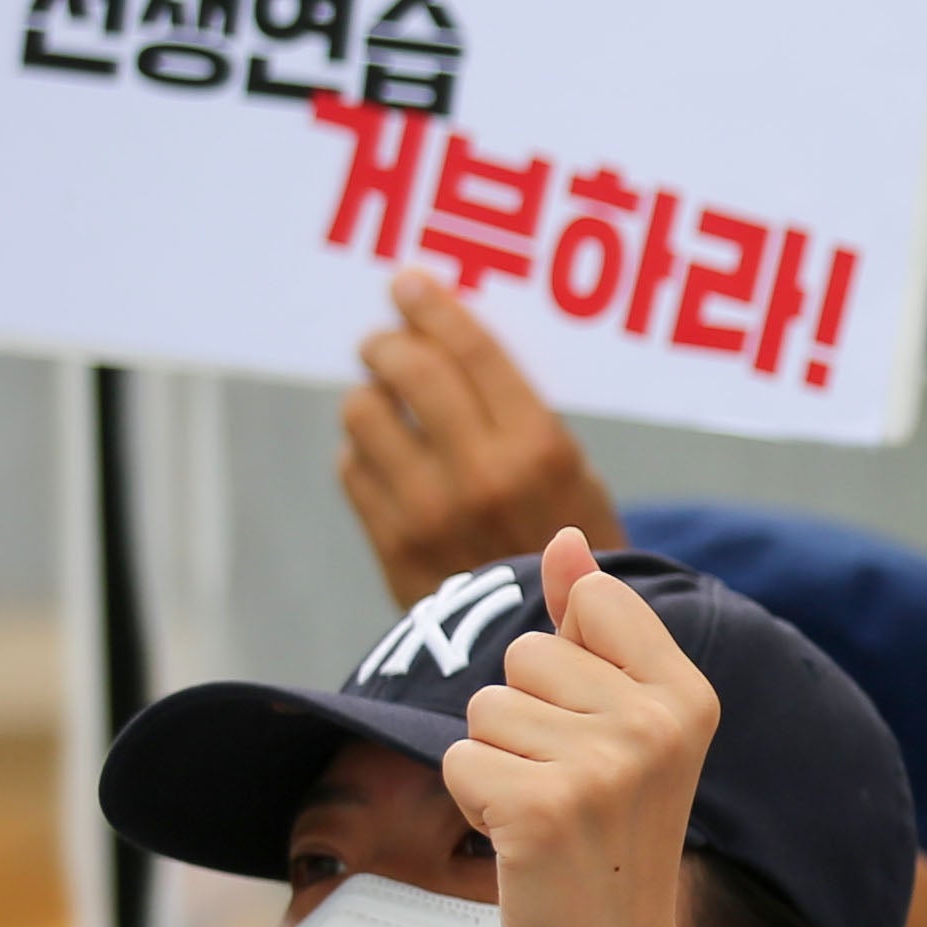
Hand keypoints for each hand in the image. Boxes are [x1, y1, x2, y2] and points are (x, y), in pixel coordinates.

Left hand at [340, 270, 620, 608]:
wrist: (555, 644)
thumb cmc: (569, 544)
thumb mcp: (574, 472)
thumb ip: (514, 409)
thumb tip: (440, 332)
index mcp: (538, 449)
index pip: (469, 350)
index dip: (432, 306)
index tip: (408, 283)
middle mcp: (480, 475)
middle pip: (406, 371)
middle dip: (388, 343)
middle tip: (385, 342)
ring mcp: (428, 511)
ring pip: (364, 414)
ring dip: (372, 399)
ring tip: (388, 406)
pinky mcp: (391, 543)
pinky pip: (352, 468)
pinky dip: (365, 454)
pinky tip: (390, 462)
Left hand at [445, 533, 716, 926]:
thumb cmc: (609, 841)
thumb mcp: (617, 725)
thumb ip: (592, 628)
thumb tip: (566, 537)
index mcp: (690, 695)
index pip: (593, 601)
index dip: (567, 661)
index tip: (598, 732)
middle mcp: (657, 721)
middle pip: (527, 651)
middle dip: (524, 716)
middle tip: (570, 789)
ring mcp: (605, 764)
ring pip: (486, 707)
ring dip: (496, 762)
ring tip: (546, 816)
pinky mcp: (544, 806)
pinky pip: (460, 759)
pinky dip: (474, 803)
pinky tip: (521, 842)